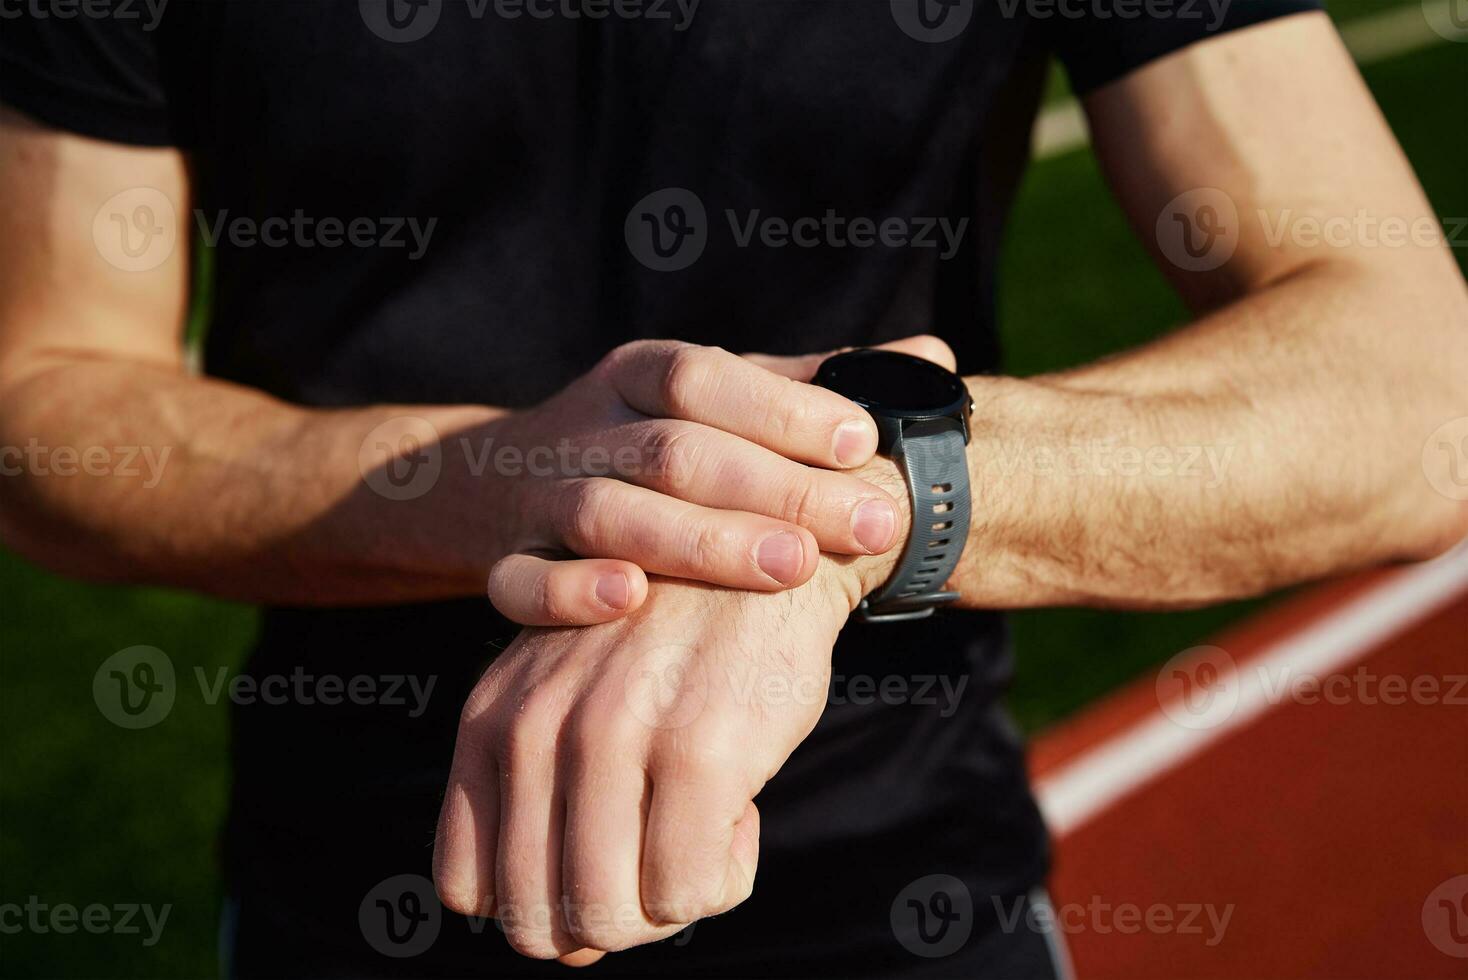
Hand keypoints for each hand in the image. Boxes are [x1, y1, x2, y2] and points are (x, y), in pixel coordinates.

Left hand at [432, 556, 890, 961]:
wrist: (773, 551)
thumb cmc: (674, 641)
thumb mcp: (575, 697)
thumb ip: (546, 801)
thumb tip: (567, 947)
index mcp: (493, 720)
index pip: (468, 889)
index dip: (539, 906)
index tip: (602, 865)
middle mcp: (538, 729)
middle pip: (539, 922)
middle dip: (610, 922)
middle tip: (664, 861)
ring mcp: (615, 739)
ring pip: (613, 920)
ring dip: (667, 905)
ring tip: (703, 832)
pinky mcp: (699, 751)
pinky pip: (690, 894)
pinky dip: (722, 878)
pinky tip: (742, 808)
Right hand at [482, 336, 948, 625]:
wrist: (494, 483)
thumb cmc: (647, 441)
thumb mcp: (721, 399)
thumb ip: (816, 386)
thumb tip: (932, 359)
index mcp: (637, 373)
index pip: (704, 377)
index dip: (782, 405)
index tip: (862, 440)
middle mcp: (587, 426)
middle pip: (675, 450)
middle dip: (776, 487)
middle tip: (868, 522)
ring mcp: (539, 496)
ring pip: (608, 513)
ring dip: (700, 541)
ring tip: (792, 566)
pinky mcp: (503, 562)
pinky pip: (520, 580)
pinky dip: (568, 590)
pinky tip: (630, 600)